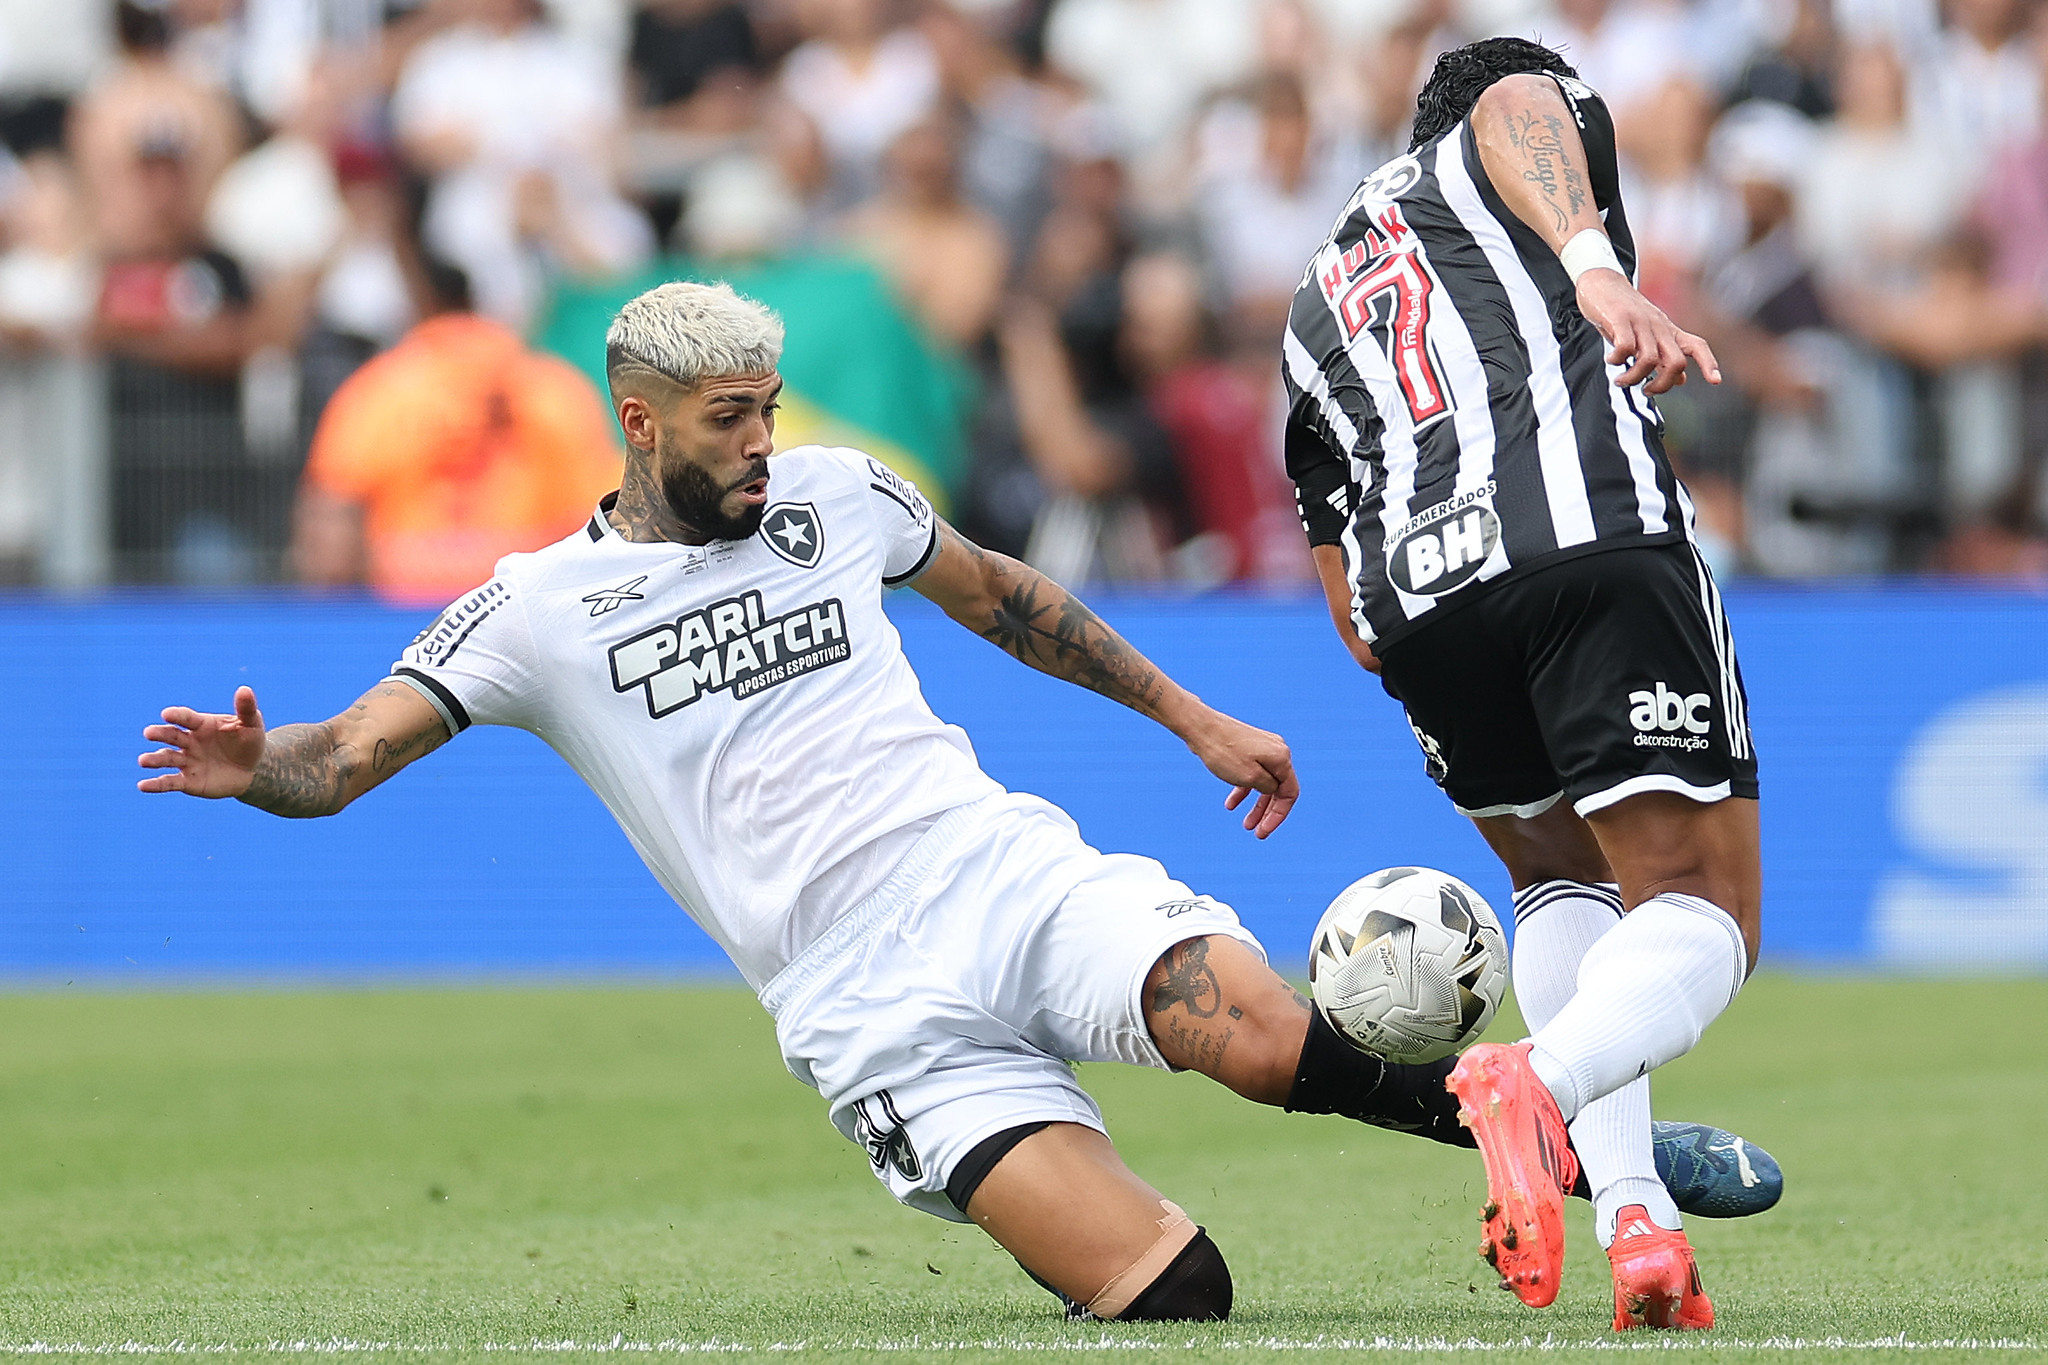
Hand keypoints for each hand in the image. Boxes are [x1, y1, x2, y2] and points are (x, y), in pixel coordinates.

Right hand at [137, 686, 266, 797]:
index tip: (167, 714)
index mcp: (201, 725)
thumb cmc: (249, 742)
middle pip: (170, 736)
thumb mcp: (252, 725)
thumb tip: (245, 689)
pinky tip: (143, 786)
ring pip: (166, 758)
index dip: (177, 715)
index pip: (186, 718)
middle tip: (149, 733)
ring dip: (154, 759)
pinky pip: (169, 782)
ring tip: (143, 760)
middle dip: (159, 734)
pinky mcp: (187, 781)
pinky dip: (156, 785)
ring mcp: (187, 761)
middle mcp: (189, 741)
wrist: (252, 770)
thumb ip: (246, 709)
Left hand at [1180, 706, 1298, 838]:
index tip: (1264, 831)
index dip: (1279, 815)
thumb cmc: (1224, 752)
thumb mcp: (1250, 778)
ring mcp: (1262, 749)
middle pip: (1278, 790)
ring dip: (1256, 805)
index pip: (1289, 793)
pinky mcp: (1247, 749)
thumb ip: (1268, 788)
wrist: (1200, 727)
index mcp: (1281, 758)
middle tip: (1256, 832)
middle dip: (1267, 813)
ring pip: (1263, 783)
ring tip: (1246, 825)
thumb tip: (1273, 791)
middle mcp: (1277, 751)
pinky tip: (1231, 805)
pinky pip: (1251, 774)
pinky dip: (1243, 790)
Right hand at [1575, 269, 1720, 395]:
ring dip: (1634, 377)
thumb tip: (1681, 381)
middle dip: (1662, 385)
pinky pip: (1625, 346)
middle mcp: (1659, 327)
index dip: (1708, 363)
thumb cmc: (1625, 313)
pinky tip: (1611, 360)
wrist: (1602, 282)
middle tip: (1645, 390)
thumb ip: (1665, 357)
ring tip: (1621, 380)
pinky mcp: (1619, 319)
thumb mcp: (1649, 334)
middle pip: (1675, 362)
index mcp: (1668, 331)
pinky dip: (1618, 360)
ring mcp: (1640, 322)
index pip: (1697, 346)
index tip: (1716, 381)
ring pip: (1649, 359)